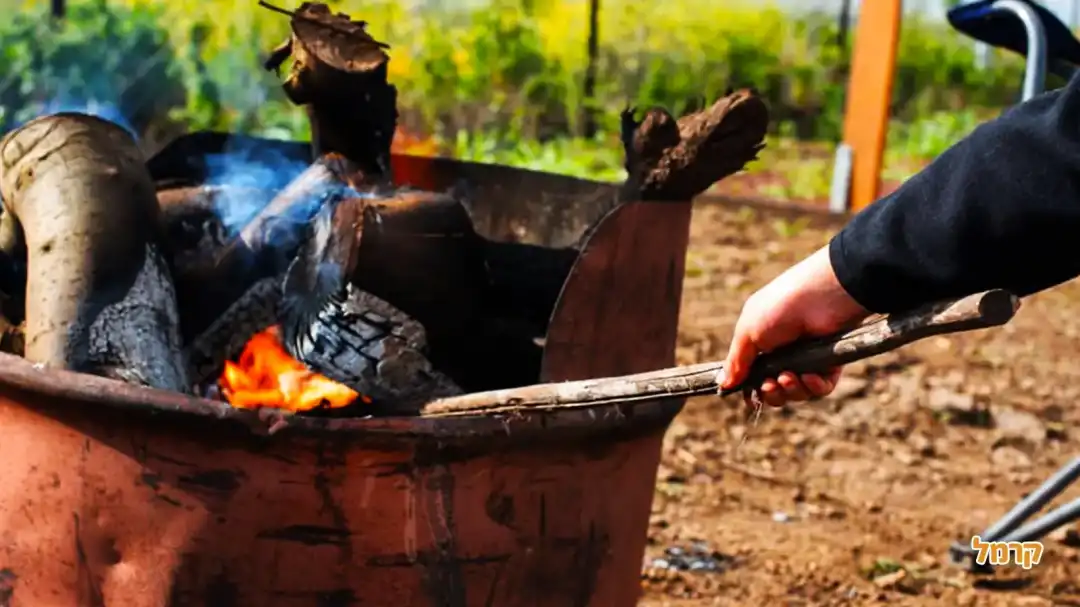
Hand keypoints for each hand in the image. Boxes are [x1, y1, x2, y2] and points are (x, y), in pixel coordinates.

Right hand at [721, 245, 869, 406]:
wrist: (819, 296)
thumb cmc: (779, 308)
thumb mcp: (748, 332)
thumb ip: (736, 362)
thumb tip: (723, 385)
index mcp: (761, 345)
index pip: (753, 378)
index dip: (751, 391)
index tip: (749, 396)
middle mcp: (784, 354)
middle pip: (775, 392)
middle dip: (771, 394)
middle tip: (770, 384)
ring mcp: (808, 360)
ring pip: (797, 393)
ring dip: (791, 391)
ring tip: (788, 375)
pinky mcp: (830, 363)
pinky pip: (821, 388)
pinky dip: (814, 387)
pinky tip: (809, 375)